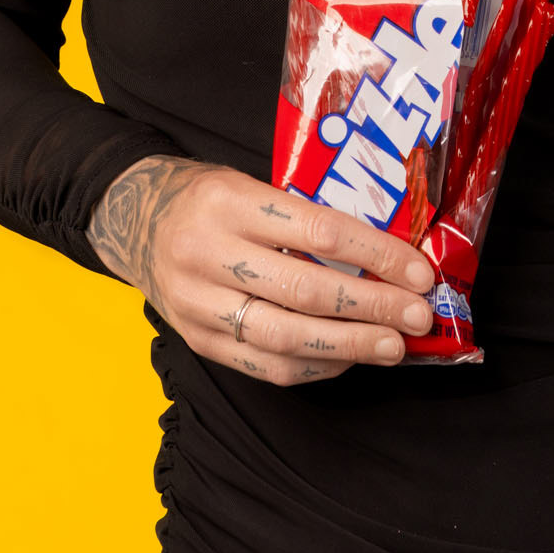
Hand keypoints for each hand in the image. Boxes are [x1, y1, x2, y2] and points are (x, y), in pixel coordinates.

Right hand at [87, 156, 435, 385]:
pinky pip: (264, 366)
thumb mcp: (252, 184)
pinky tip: (348, 358)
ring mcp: (197, 304)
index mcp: (230, 202)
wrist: (133, 219)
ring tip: (395, 346)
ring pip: (285, 337)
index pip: (319, 231)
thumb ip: (306, 215)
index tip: (420, 272)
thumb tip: (387, 254)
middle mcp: (207, 254)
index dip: (377, 255)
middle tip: (419, 316)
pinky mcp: (196, 340)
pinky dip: (314, 368)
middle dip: (373, 307)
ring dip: (350, 346)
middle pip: (305, 291)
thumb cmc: (209, 198)